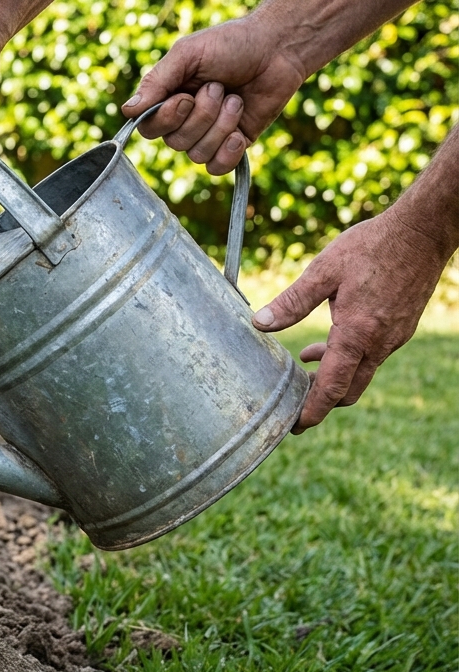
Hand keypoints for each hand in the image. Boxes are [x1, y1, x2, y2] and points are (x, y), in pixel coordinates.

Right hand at [121, 17, 308, 174]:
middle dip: (202, 116)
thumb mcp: (188, 54)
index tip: (186, 96)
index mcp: (168, 98)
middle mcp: (184, 120)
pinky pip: (217, 167)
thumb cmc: (232, 44)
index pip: (148, 128)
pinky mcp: (233, 145)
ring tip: (236, 100)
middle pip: (175, 143)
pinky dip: (229, 152)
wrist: (279, 49)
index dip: (167, 119)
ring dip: (221, 126)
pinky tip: (240, 132)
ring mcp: (209, 135)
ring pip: (197, 154)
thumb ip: (156, 81)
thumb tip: (128, 110)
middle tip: (219, 88)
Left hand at [252, 211, 451, 432]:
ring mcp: (394, 338)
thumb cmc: (372, 246)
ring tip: (303, 368)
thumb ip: (292, 301)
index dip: (313, 410)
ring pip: (360, 373)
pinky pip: (371, 357)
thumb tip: (259, 323)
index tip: (295, 427)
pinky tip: (325, 344)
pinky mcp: (400, 328)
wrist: (423, 232)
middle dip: (321, 402)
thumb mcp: (324, 270)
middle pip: (348, 390)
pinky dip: (346, 360)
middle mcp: (380, 343)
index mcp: (358, 333)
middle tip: (293, 406)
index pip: (333, 386)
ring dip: (332, 377)